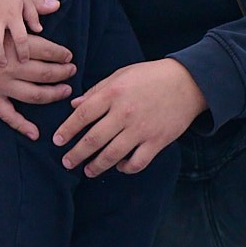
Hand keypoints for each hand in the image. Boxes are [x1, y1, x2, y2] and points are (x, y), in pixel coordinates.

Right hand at [0, 8, 75, 140]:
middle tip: (72, 71)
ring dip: (53, 94)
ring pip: (34, 94)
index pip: (46, 51)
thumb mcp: (9, 11)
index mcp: (13, 44)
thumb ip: (34, 7)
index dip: (62, 54)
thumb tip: (56, 5)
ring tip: (66, 90)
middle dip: (63, 73)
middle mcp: (8, 66)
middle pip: (44, 73)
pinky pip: (8, 115)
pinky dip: (22, 126)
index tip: (69, 56)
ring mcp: (0, 84)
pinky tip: (36, 133)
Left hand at [53, 58, 206, 175]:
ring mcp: (141, 129)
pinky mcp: (157, 141)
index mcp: (113, 93)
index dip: (67, 130)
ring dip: (96, 166)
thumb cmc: (151, 76)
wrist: (188, 82)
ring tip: (87, 171)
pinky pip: (136, 162)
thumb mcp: (121, 75)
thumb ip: (96, 91)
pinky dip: (125, 168)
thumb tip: (74, 105)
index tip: (57, 141)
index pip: (82, 115)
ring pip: (112, 155)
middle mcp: (124, 113)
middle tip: (67, 162)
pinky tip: (118, 166)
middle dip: (76, 154)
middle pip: (93, 140)